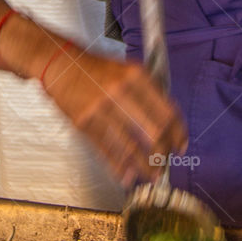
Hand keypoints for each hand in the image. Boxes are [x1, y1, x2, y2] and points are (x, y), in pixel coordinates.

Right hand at [42, 48, 187, 188]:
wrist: (61, 65)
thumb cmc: (96, 69)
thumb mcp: (127, 71)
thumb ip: (147, 93)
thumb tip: (166, 123)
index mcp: (136, 76)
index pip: (166, 111)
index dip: (177, 133)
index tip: (180, 146)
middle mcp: (120, 92)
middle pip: (152, 132)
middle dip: (162, 153)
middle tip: (165, 163)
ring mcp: (101, 109)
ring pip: (130, 145)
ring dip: (143, 165)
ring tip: (151, 175)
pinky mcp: (84, 123)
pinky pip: (106, 149)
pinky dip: (118, 166)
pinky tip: (126, 175)